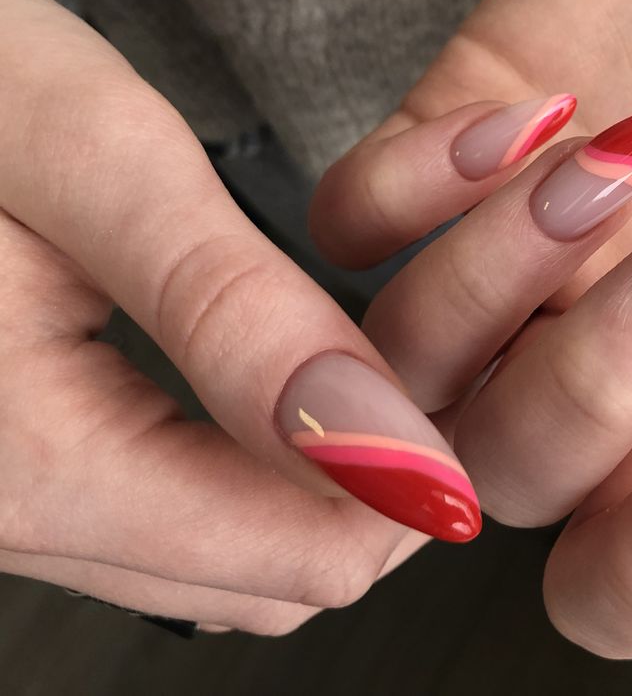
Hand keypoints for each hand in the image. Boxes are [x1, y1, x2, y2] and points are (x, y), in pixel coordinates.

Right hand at [0, 0, 489, 631]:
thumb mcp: (99, 165)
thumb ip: (234, 318)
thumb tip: (386, 453)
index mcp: (24, 462)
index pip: (295, 553)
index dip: (412, 480)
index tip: (484, 370)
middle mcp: (10, 514)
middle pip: (276, 566)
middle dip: (382, 478)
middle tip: (448, 354)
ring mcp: (18, 494)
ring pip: (236, 546)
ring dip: (331, 472)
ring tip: (385, 358)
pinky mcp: (31, 454)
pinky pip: (183, 502)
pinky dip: (267, 457)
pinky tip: (297, 374)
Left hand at [313, 0, 631, 657]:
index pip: (620, 577)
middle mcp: (590, 344)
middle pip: (506, 470)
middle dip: (596, 377)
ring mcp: (504, 249)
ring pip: (411, 355)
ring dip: (500, 271)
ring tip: (628, 149)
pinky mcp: (442, 146)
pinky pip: (351, 221)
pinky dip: (412, 185)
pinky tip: (531, 114)